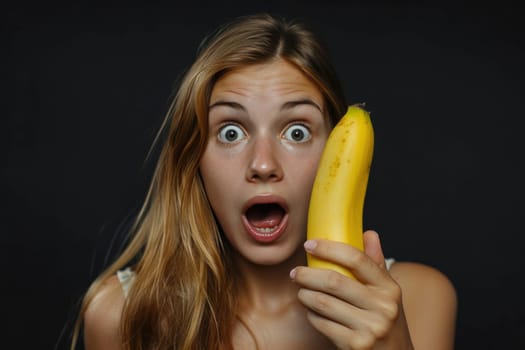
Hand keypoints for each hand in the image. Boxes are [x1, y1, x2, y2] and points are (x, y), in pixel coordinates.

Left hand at [290, 231, 413, 349]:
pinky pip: (322, 324)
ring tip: (301, 291)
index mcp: (389, 288)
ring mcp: (370, 328)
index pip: (357, 259)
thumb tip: (369, 233)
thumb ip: (376, 264)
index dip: (329, 248)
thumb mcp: (388, 294)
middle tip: (295, 272)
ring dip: (305, 295)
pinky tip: (311, 311)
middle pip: (334, 281)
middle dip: (308, 274)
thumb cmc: (387, 321)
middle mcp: (383, 307)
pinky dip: (311, 315)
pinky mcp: (355, 346)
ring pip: (323, 303)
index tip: (310, 244)